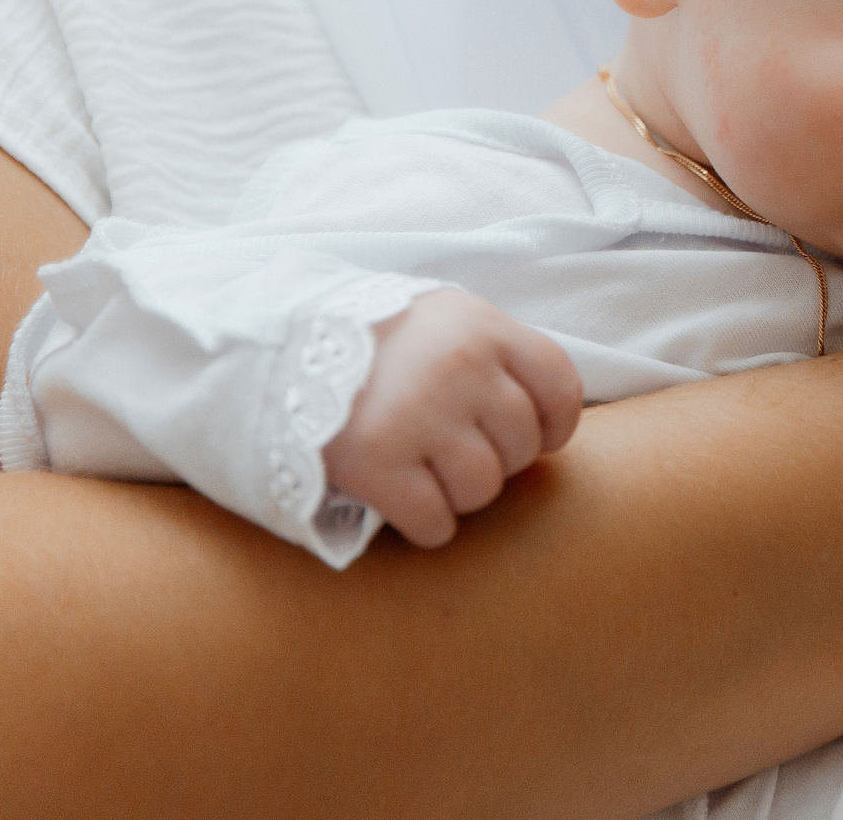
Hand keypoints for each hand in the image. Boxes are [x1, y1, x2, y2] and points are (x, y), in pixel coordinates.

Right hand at [322, 288, 584, 548]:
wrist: (281, 346)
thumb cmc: (375, 337)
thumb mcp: (445, 318)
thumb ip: (495, 351)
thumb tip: (543, 414)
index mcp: (483, 328)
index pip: (560, 386)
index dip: (555, 424)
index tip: (534, 437)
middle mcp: (460, 370)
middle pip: (521, 447)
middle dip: (497, 460)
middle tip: (456, 451)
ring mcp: (419, 417)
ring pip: (482, 489)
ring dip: (460, 494)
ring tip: (428, 473)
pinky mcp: (377, 464)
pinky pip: (435, 521)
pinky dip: (427, 524)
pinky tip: (405, 501)